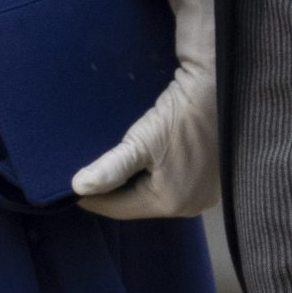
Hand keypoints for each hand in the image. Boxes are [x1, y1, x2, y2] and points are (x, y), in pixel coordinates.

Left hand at [73, 0, 218, 219]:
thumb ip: (110, 168)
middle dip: (117, 190)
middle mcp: (193, 204)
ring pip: (156, 192)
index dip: (94, 198)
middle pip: (140, 202)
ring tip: (116, 165)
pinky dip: (156, 174)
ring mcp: (206, 191)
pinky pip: (173, 182)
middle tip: (93, 174)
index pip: (121, 209)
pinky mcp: (212, 176)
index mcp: (173, 202)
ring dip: (136, 181)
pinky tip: (147, 160)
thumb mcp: (142, 141)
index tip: (73, 188)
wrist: (218, 83)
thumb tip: (78, 187)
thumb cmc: (181, 113)